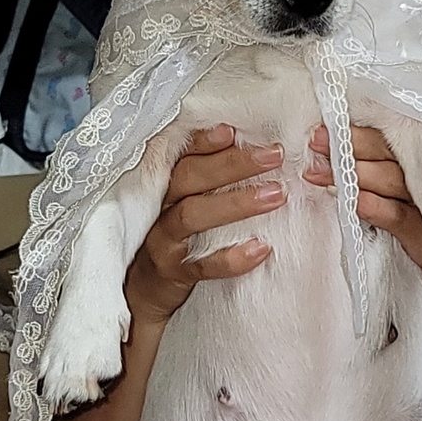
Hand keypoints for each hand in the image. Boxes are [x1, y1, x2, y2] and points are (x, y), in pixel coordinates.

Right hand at [125, 124, 286, 325]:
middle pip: (190, 178)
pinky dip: (232, 258)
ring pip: (193, 216)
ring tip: (276, 195)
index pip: (182, 155)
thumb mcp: (189, 202)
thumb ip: (213, 179)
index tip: (233, 131)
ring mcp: (164, 240)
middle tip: (274, 156)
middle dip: (232, 164)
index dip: (204, 141)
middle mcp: (161, 207)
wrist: (145, 290)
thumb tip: (259, 152)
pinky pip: (203, 265)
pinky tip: (261, 249)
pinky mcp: (174, 273)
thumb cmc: (179, 236)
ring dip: (237, 203)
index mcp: (168, 185)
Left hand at [304, 125, 421, 289]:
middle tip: (316, 142)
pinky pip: (400, 218)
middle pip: (390, 153)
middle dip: (350, 146)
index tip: (324, 131)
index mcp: (421, 168)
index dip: (356, 133)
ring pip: (392, 180)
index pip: (388, 141)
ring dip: (354, 174)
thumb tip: (333, 165)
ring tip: (320, 172)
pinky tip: (353, 200)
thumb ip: (375, 185)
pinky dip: (376, 207)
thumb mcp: (400, 205)